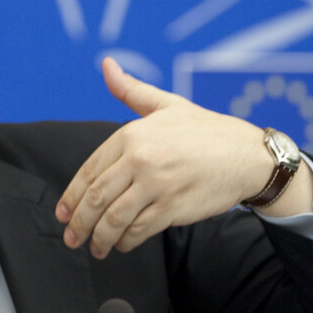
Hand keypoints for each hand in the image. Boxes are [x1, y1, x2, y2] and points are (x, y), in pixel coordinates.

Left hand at [55, 57, 275, 258]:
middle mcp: (141, 159)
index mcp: (133, 134)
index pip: (90, 170)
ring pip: (114, 218)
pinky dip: (126, 241)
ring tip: (94, 248)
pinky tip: (121, 244)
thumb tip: (106, 65)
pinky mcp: (173, 207)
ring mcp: (156, 185)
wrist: (249, 155)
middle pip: (96, 198)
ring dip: (99, 238)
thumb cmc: (207, 130)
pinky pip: (139, 230)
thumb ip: (131, 90)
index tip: (63, 213)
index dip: (72, 195)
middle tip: (71, 237)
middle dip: (78, 223)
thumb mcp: (167, 105)